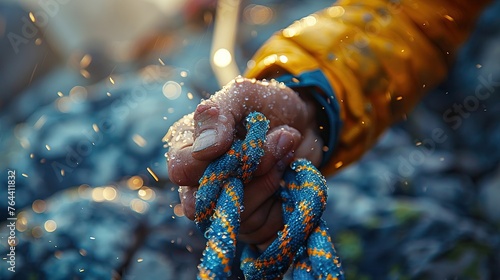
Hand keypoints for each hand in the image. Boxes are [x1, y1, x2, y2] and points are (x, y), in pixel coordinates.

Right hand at [165, 77, 323, 249]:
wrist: (307, 124)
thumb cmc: (269, 107)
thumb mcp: (243, 96)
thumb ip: (217, 114)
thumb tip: (204, 148)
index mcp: (188, 149)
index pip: (180, 170)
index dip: (206, 162)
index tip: (237, 143)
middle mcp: (201, 183)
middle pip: (203, 202)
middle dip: (248, 173)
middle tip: (277, 141)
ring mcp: (226, 206)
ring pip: (237, 214)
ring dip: (270, 178)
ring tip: (285, 150)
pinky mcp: (253, 224)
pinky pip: (262, 227)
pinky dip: (282, 198)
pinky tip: (287, 175)